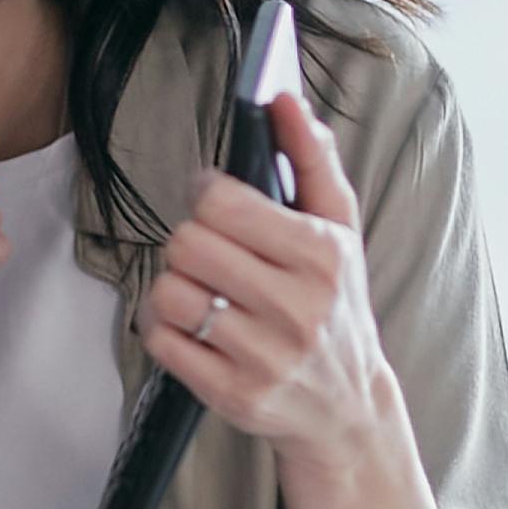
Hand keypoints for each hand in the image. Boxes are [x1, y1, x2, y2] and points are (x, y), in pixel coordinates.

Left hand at [142, 91, 397, 479]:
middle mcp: (296, 308)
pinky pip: (161, 339)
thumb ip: (314, 159)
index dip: (207, 195)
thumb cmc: (337, 305)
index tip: (216, 202)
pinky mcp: (232, 393)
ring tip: (205, 290)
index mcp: (322, 256)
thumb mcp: (340, 230)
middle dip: (193, 242)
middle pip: (188, 244)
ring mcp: (264, 355)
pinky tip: (195, 326)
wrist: (347, 407)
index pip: (222, 204)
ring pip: (168, 291)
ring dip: (175, 285)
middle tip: (214, 253)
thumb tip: (286, 101)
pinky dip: (165, 328)